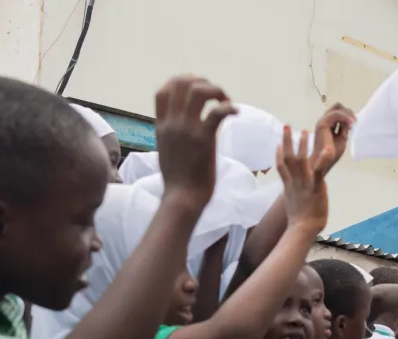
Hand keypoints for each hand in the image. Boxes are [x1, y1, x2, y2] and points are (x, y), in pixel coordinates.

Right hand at [156, 77, 237, 207]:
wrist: (182, 198)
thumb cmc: (177, 179)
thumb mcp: (166, 150)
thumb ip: (171, 133)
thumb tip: (179, 125)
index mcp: (162, 126)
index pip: (163, 91)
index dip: (179, 82)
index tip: (194, 89)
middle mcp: (172, 124)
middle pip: (181, 83)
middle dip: (201, 81)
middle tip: (214, 95)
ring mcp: (187, 130)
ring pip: (199, 91)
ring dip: (216, 90)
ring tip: (225, 101)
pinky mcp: (204, 139)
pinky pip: (217, 112)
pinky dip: (229, 107)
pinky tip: (236, 113)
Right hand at [276, 120, 334, 232]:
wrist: (302, 229)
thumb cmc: (299, 223)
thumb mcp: (293, 207)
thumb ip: (293, 199)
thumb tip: (294, 202)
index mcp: (289, 186)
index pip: (281, 167)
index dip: (278, 154)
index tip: (279, 144)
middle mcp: (294, 182)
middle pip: (287, 158)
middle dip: (287, 141)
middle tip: (286, 126)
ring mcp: (304, 183)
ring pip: (299, 159)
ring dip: (301, 144)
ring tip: (305, 131)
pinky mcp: (315, 186)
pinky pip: (318, 170)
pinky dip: (322, 158)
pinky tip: (326, 148)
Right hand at [315, 103, 354, 171]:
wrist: (324, 163)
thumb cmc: (331, 154)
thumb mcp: (342, 139)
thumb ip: (344, 129)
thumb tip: (350, 121)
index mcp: (328, 124)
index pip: (339, 112)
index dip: (348, 115)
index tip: (355, 124)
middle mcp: (324, 121)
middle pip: (337, 106)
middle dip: (348, 111)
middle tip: (355, 121)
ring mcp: (322, 121)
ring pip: (337, 107)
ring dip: (348, 114)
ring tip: (353, 123)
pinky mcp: (322, 124)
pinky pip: (336, 114)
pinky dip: (345, 117)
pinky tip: (350, 123)